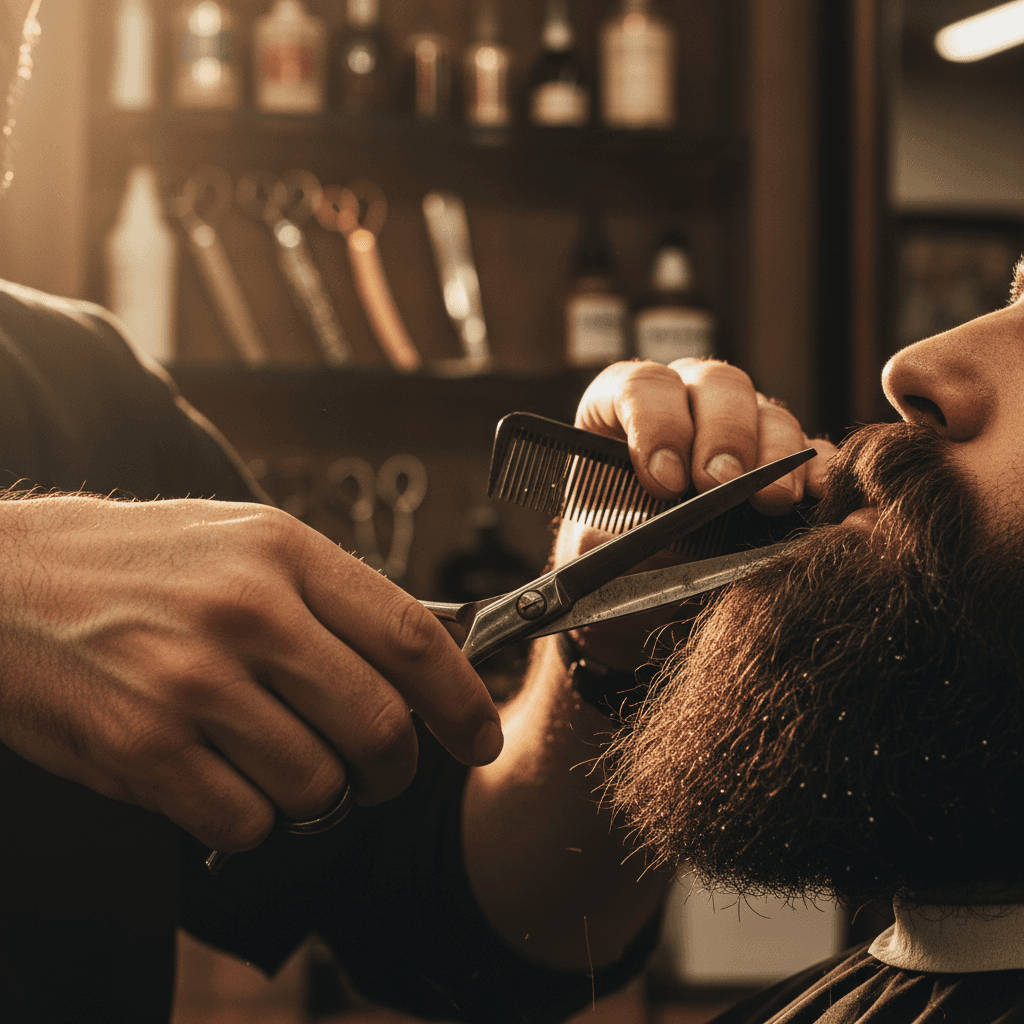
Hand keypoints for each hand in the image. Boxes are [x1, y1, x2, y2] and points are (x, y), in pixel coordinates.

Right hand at [0, 495, 501, 851]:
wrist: (4, 583)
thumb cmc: (138, 563)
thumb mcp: (246, 542)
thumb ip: (335, 596)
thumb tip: (429, 654)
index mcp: (286, 552)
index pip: (412, 638)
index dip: (463, 699)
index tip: (480, 736)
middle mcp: (248, 614)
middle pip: (379, 727)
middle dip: (397, 770)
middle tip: (382, 773)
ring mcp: (193, 683)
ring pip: (318, 787)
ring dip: (317, 797)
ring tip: (282, 764)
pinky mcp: (142, 748)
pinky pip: (245, 823)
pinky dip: (251, 820)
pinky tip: (223, 781)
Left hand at [554, 359, 837, 666]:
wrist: (635, 578)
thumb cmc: (608, 548)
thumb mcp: (588, 543)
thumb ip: (595, 539)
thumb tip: (611, 544)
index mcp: (626, 405)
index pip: (642, 386)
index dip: (656, 424)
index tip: (663, 479)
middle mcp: (689, 401)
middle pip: (718, 385)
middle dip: (723, 435)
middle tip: (720, 484)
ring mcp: (742, 425)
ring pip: (768, 413)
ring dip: (774, 455)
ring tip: (773, 500)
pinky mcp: (784, 460)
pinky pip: (812, 452)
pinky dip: (819, 471)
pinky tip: (820, 495)